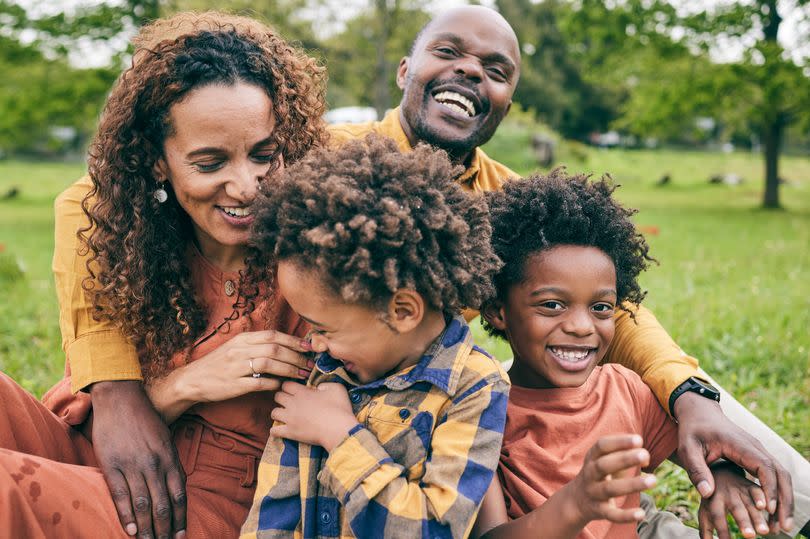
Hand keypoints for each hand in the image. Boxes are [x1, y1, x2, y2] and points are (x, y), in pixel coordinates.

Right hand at [90, 380, 185, 538]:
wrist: (121, 397)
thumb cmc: (145, 418)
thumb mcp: (165, 438)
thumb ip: (170, 462)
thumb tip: (175, 488)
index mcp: (169, 456)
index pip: (179, 494)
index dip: (181, 517)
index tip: (181, 534)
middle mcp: (154, 463)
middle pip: (162, 504)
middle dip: (165, 528)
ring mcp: (133, 465)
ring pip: (143, 504)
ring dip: (147, 528)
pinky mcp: (112, 464)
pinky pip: (121, 495)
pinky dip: (127, 515)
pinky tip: (131, 530)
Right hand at [147, 330, 313, 422]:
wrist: (192, 380)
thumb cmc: (218, 364)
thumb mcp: (235, 347)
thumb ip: (256, 345)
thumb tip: (284, 346)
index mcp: (242, 339)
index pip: (272, 335)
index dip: (293, 340)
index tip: (308, 347)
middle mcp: (240, 350)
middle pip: (274, 349)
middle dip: (296, 356)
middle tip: (309, 364)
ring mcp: (236, 368)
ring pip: (269, 365)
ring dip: (289, 370)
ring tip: (302, 375)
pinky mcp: (234, 385)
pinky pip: (258, 383)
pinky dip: (273, 384)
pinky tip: (282, 386)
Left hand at [270, 381, 357, 450]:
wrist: (338, 430)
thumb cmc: (339, 408)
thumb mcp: (337, 388)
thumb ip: (325, 384)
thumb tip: (318, 387)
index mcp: (303, 392)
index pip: (286, 384)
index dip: (289, 386)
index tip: (294, 390)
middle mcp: (293, 403)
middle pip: (277, 396)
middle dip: (281, 398)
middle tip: (288, 402)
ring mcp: (290, 418)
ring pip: (273, 413)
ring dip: (278, 413)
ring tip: (284, 416)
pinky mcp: (290, 432)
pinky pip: (274, 431)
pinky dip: (275, 431)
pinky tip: (280, 431)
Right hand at [564, 434, 656, 527]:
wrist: (577, 500)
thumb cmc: (600, 474)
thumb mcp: (606, 461)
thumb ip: (626, 455)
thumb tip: (646, 457)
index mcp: (592, 458)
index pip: (602, 446)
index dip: (619, 442)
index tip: (638, 440)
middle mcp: (590, 474)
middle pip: (604, 465)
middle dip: (624, 459)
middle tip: (644, 454)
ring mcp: (593, 493)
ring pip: (610, 489)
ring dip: (631, 484)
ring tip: (653, 480)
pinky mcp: (599, 511)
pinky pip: (611, 514)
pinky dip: (625, 516)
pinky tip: (641, 514)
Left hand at [674, 392, 793, 532]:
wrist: (699, 413)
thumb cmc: (692, 430)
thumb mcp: (687, 448)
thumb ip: (696, 469)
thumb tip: (707, 494)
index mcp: (740, 444)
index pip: (764, 466)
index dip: (768, 488)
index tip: (767, 509)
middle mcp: (755, 447)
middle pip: (780, 473)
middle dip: (784, 500)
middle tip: (783, 527)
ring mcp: (758, 451)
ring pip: (781, 476)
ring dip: (784, 500)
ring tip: (781, 526)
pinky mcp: (757, 457)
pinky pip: (773, 476)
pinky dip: (777, 494)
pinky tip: (773, 513)